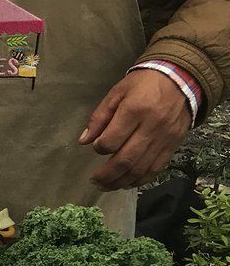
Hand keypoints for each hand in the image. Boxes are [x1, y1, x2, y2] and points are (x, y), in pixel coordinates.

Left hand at [80, 69, 191, 190]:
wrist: (181, 79)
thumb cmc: (143, 84)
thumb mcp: (117, 93)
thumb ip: (99, 117)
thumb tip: (84, 141)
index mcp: (135, 110)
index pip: (112, 140)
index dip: (99, 148)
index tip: (96, 147)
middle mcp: (151, 127)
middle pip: (126, 160)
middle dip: (106, 175)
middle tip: (94, 181)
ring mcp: (164, 138)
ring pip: (140, 169)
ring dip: (121, 182)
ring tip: (106, 186)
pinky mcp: (174, 145)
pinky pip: (156, 169)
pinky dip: (140, 180)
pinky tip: (127, 183)